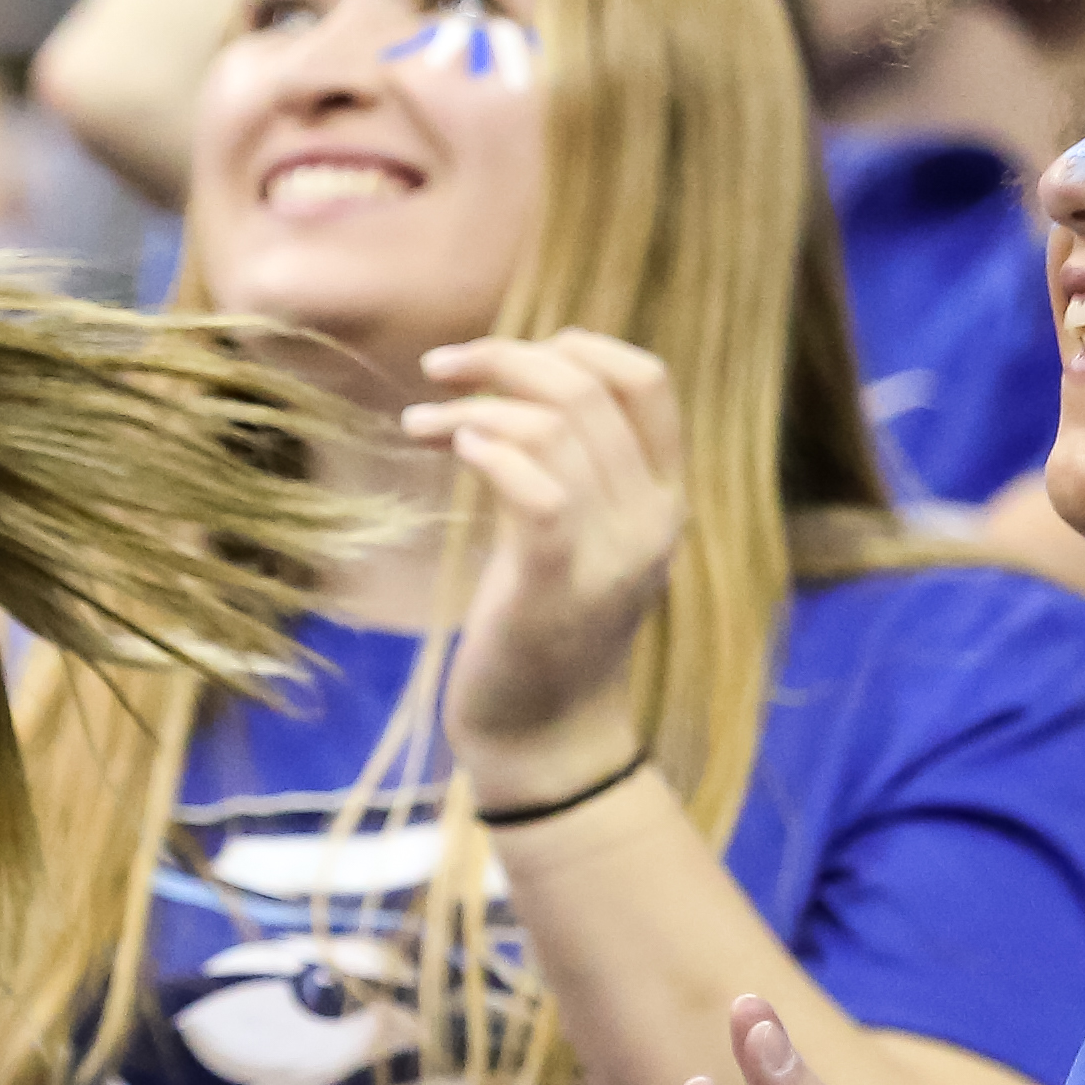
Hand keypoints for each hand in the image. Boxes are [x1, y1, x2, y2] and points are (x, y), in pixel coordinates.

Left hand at [409, 333, 684, 799]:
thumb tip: (513, 387)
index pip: (648, 381)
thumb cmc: (543, 631)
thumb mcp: (574, 537)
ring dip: (476, 406)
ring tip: (422, 424)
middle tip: (438, 368)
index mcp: (663, 499)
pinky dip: (493, 451)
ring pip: (558, 429)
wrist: (545, 740)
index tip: (511, 353)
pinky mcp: (556, 589)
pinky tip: (453, 448)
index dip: (580, 345)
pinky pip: (539, 493)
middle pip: (588, 391)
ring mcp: (610, 556)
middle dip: (504, 360)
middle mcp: (650, 520)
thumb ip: (568, 468)